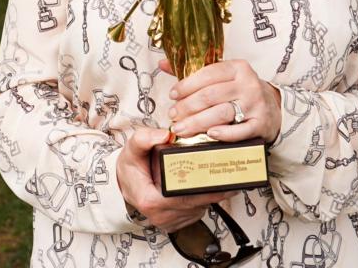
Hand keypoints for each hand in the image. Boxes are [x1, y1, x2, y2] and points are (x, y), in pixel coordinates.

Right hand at [116, 126, 236, 231]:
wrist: (124, 182)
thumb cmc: (131, 167)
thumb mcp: (132, 148)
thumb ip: (145, 138)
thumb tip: (165, 134)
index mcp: (150, 200)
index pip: (183, 197)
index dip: (204, 190)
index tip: (219, 179)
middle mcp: (160, 215)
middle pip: (195, 204)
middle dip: (215, 191)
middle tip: (233, 178)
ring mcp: (168, 222)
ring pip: (197, 210)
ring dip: (211, 196)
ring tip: (223, 180)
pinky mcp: (174, 224)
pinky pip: (194, 213)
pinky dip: (203, 201)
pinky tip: (209, 188)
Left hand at [163, 58, 281, 143]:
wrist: (273, 107)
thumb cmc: (240, 91)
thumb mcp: (223, 76)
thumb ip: (194, 72)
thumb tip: (163, 64)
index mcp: (238, 68)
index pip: (208, 74)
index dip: (187, 85)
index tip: (173, 95)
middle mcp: (248, 84)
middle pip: (211, 95)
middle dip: (187, 106)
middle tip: (173, 115)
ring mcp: (255, 105)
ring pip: (221, 113)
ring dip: (197, 122)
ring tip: (181, 128)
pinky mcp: (260, 124)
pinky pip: (240, 131)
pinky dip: (224, 134)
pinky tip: (209, 135)